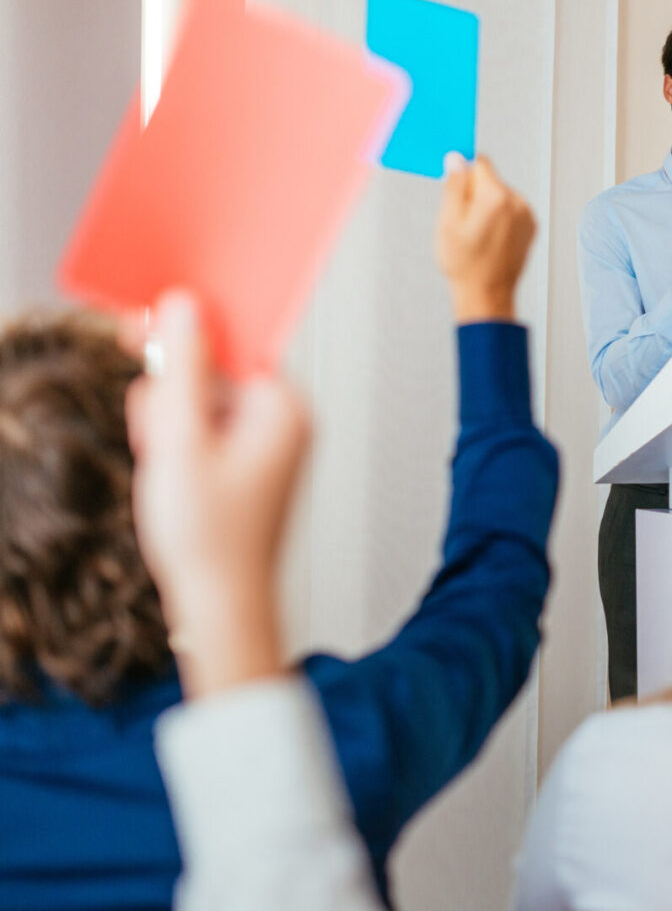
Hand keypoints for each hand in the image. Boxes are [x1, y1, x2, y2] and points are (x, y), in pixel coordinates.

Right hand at [126, 292, 310, 696]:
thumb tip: (185, 309)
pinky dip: (177, 448)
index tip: (143, 328)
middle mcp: (283, 420)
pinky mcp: (245, 462)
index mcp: (285, 408)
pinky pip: (202, 432)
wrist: (221, 605)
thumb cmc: (213, 537)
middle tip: (161, 438)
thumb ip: (182, 369)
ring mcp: (264, 443)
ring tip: (169, 468)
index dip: (185, 335)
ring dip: (168, 427)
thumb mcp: (182, 441)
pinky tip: (173, 478)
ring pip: (196, 404)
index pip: (235, 341)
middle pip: (210, 372)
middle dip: (171, 400)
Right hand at [436, 153, 536, 322]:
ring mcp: (527, 215)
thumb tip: (456, 158)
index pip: (479, 162)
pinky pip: (511, 211)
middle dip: (474, 194)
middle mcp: (517, 202)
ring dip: (487, 207)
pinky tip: (490, 239)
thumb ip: (455, 185)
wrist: (487, 294)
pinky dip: (500, 219)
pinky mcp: (531, 227)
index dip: (463, 175)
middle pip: (490, 180)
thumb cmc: (465, 264)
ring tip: (477, 235)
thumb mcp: (448, 222)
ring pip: (500, 196)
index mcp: (496, 196)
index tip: (456, 191)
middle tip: (464, 222)